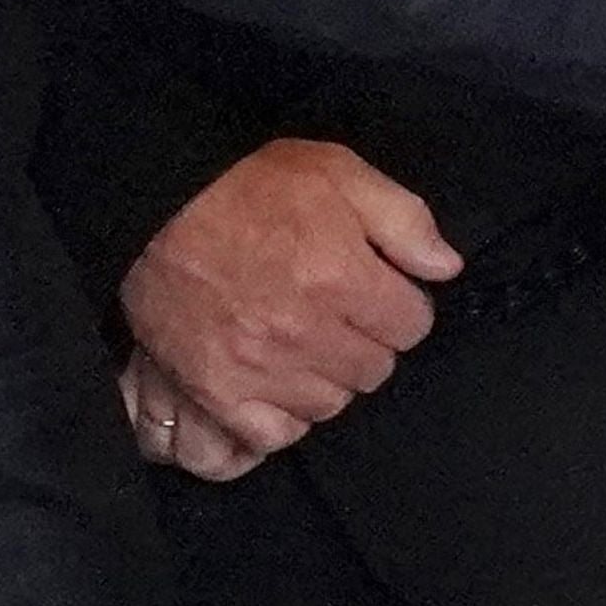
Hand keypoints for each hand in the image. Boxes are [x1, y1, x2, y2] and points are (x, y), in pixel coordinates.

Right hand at [119, 139, 461, 457]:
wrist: (158, 204)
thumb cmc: (253, 185)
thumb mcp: (341, 172)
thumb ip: (405, 221)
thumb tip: (447, 268)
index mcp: (342, 277)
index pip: (413, 326)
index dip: (403, 306)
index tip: (380, 291)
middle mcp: (305, 332)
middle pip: (376, 369)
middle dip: (370, 340)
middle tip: (342, 313)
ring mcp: (259, 369)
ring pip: (332, 404)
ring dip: (330, 377)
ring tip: (309, 342)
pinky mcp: (217, 392)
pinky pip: (276, 433)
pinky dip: (285, 415)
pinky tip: (280, 381)